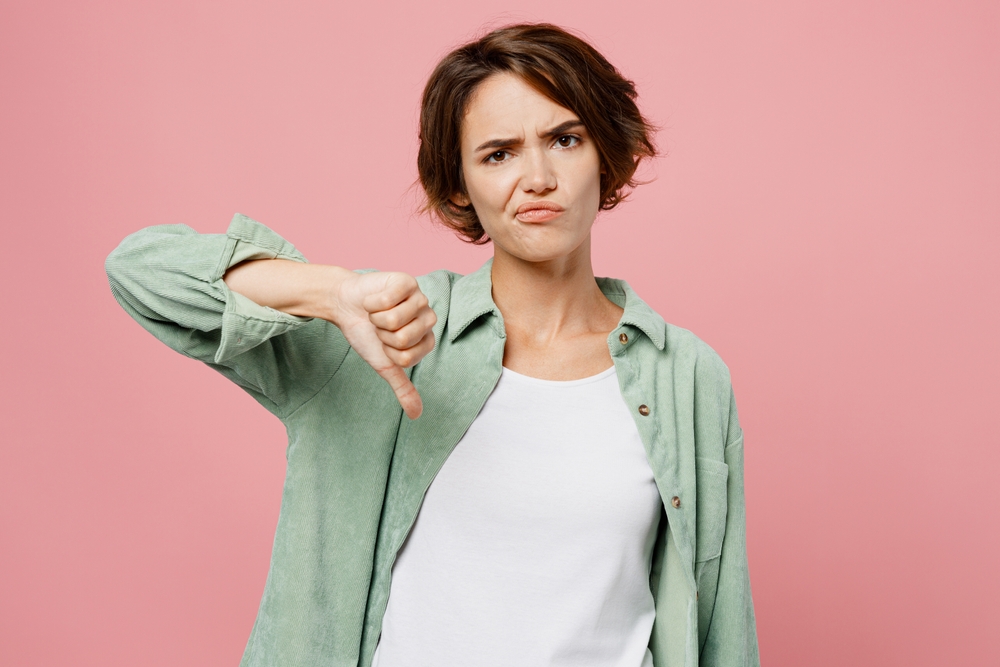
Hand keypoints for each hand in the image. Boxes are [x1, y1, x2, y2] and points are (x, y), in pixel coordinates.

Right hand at [329, 271, 436, 418]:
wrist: (346, 306)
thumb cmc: (366, 333)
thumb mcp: (384, 364)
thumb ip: (402, 388)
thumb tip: (416, 415)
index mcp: (426, 340)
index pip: (407, 357)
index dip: (387, 352)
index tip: (384, 343)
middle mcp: (428, 318)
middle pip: (402, 338)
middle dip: (381, 334)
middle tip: (379, 325)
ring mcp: (419, 298)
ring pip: (395, 319)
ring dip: (376, 317)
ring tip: (376, 312)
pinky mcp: (407, 281)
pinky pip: (388, 300)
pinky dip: (373, 302)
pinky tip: (374, 299)